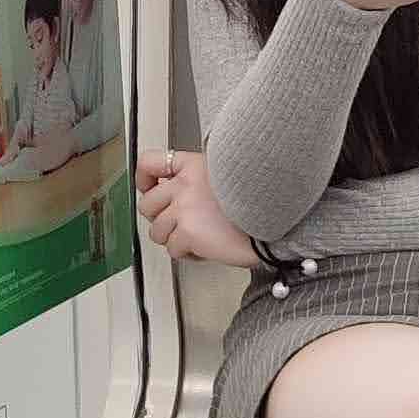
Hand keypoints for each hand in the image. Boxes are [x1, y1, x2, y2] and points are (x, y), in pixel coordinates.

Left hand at [136, 150, 260, 268]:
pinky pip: (173, 250)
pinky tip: (206, 248)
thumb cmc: (257, 201)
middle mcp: (184, 185)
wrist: (274, 220)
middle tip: (181, 224)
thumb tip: (175, 190)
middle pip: (147, 205)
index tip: (149, 189)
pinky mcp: (188, 233)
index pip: (149, 163)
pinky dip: (188, 254)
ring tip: (198, 238)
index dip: (144, 180)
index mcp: (193, 165)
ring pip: (157, 232)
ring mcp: (184, 209)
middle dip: (161, 219)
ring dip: (175, 239)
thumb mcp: (227, 174)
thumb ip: (198, 180)